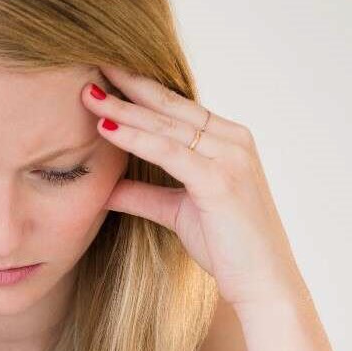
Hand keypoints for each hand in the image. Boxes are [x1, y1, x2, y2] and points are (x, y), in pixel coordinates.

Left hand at [81, 66, 307, 312]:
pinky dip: (135, 139)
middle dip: (127, 86)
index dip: (139, 91)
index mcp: (229, 141)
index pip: (176, 107)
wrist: (263, 284)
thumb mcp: (178, 212)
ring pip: (165, 125)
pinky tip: (106, 130)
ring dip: (123, 109)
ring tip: (88, 94)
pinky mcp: (220, 180)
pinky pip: (169, 152)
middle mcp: (233, 141)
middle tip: (90, 66)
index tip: (105, 75)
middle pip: (169, 106)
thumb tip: (105, 187)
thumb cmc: (228, 248)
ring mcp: (230, 157)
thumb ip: (144, 194)